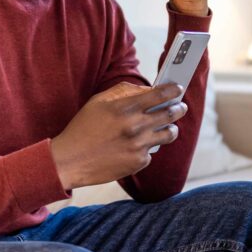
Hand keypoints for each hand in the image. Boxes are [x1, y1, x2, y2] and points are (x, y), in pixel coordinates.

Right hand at [49, 82, 188, 189]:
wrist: (70, 160)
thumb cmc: (83, 128)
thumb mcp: (99, 102)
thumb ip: (124, 92)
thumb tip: (147, 90)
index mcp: (125, 108)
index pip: (160, 94)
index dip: (173, 90)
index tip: (178, 89)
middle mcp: (135, 126)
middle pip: (171, 114)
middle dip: (179, 108)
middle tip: (180, 107)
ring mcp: (139, 145)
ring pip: (169, 134)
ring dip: (170, 128)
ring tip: (168, 126)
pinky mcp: (139, 162)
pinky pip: (152, 151)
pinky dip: (148, 147)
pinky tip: (136, 146)